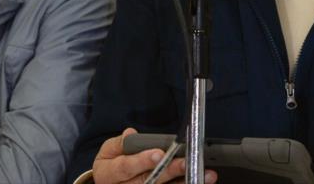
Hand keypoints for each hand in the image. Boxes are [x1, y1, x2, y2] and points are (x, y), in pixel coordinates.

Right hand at [92, 128, 215, 183]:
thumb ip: (120, 143)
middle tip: (186, 162)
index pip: (125, 167)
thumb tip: (130, 134)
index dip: (142, 160)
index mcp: (108, 173)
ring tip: (205, 175)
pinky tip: (200, 181)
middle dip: (169, 171)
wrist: (109, 183)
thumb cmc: (112, 164)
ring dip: (184, 182)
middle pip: (148, 181)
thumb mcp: (109, 151)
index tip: (158, 153)